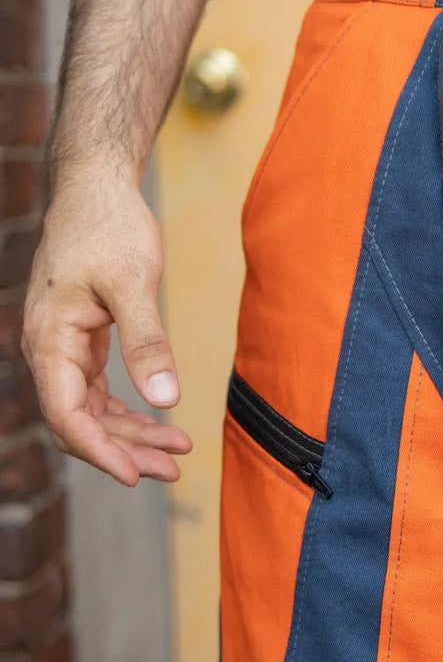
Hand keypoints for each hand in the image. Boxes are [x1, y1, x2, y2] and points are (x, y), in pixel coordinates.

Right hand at [23, 167, 192, 484]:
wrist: (96, 186)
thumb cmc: (109, 226)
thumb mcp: (132, 282)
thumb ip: (147, 341)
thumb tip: (165, 398)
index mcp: (49, 341)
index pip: (67, 415)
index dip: (100, 450)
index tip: (135, 475)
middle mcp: (48, 350)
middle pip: (80, 421)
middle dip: (124, 449)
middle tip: (172, 470)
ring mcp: (63, 347)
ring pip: (91, 410)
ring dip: (130, 434)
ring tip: (176, 453)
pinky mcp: (81, 340)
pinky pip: (98, 390)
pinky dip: (128, 409)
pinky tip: (160, 422)